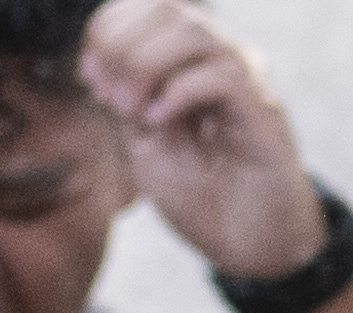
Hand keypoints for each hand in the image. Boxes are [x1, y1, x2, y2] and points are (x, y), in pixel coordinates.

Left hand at [84, 0, 328, 282]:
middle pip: (167, 8)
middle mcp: (222, 60)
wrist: (253, 248)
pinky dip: (176, 95)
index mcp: (193, 62)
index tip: (90, 79)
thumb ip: (128, 104)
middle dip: (121, 46)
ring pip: (193, 31)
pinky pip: (219, 77)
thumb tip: (101, 67)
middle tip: (108, 97)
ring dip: (144, 67)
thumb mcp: (148, 145)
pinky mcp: (262, 112)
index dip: (108, 30)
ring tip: (130, 112)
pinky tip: (157, 124)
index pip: (150, 8)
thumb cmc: (206, 198)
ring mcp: (246, 80)